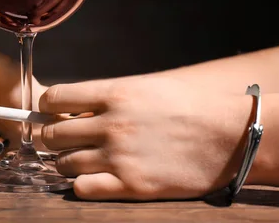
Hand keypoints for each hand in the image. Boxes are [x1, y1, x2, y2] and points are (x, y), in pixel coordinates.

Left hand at [39, 75, 252, 200]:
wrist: (230, 136)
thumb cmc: (189, 107)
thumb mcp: (144, 89)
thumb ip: (106, 99)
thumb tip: (71, 110)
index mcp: (114, 94)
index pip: (54, 99)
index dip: (48, 108)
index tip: (53, 114)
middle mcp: (111, 124)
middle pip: (51, 135)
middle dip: (54, 138)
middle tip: (68, 141)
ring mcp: (119, 157)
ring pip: (63, 164)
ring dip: (69, 163)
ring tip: (87, 160)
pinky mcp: (132, 186)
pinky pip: (82, 189)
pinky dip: (82, 184)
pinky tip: (97, 178)